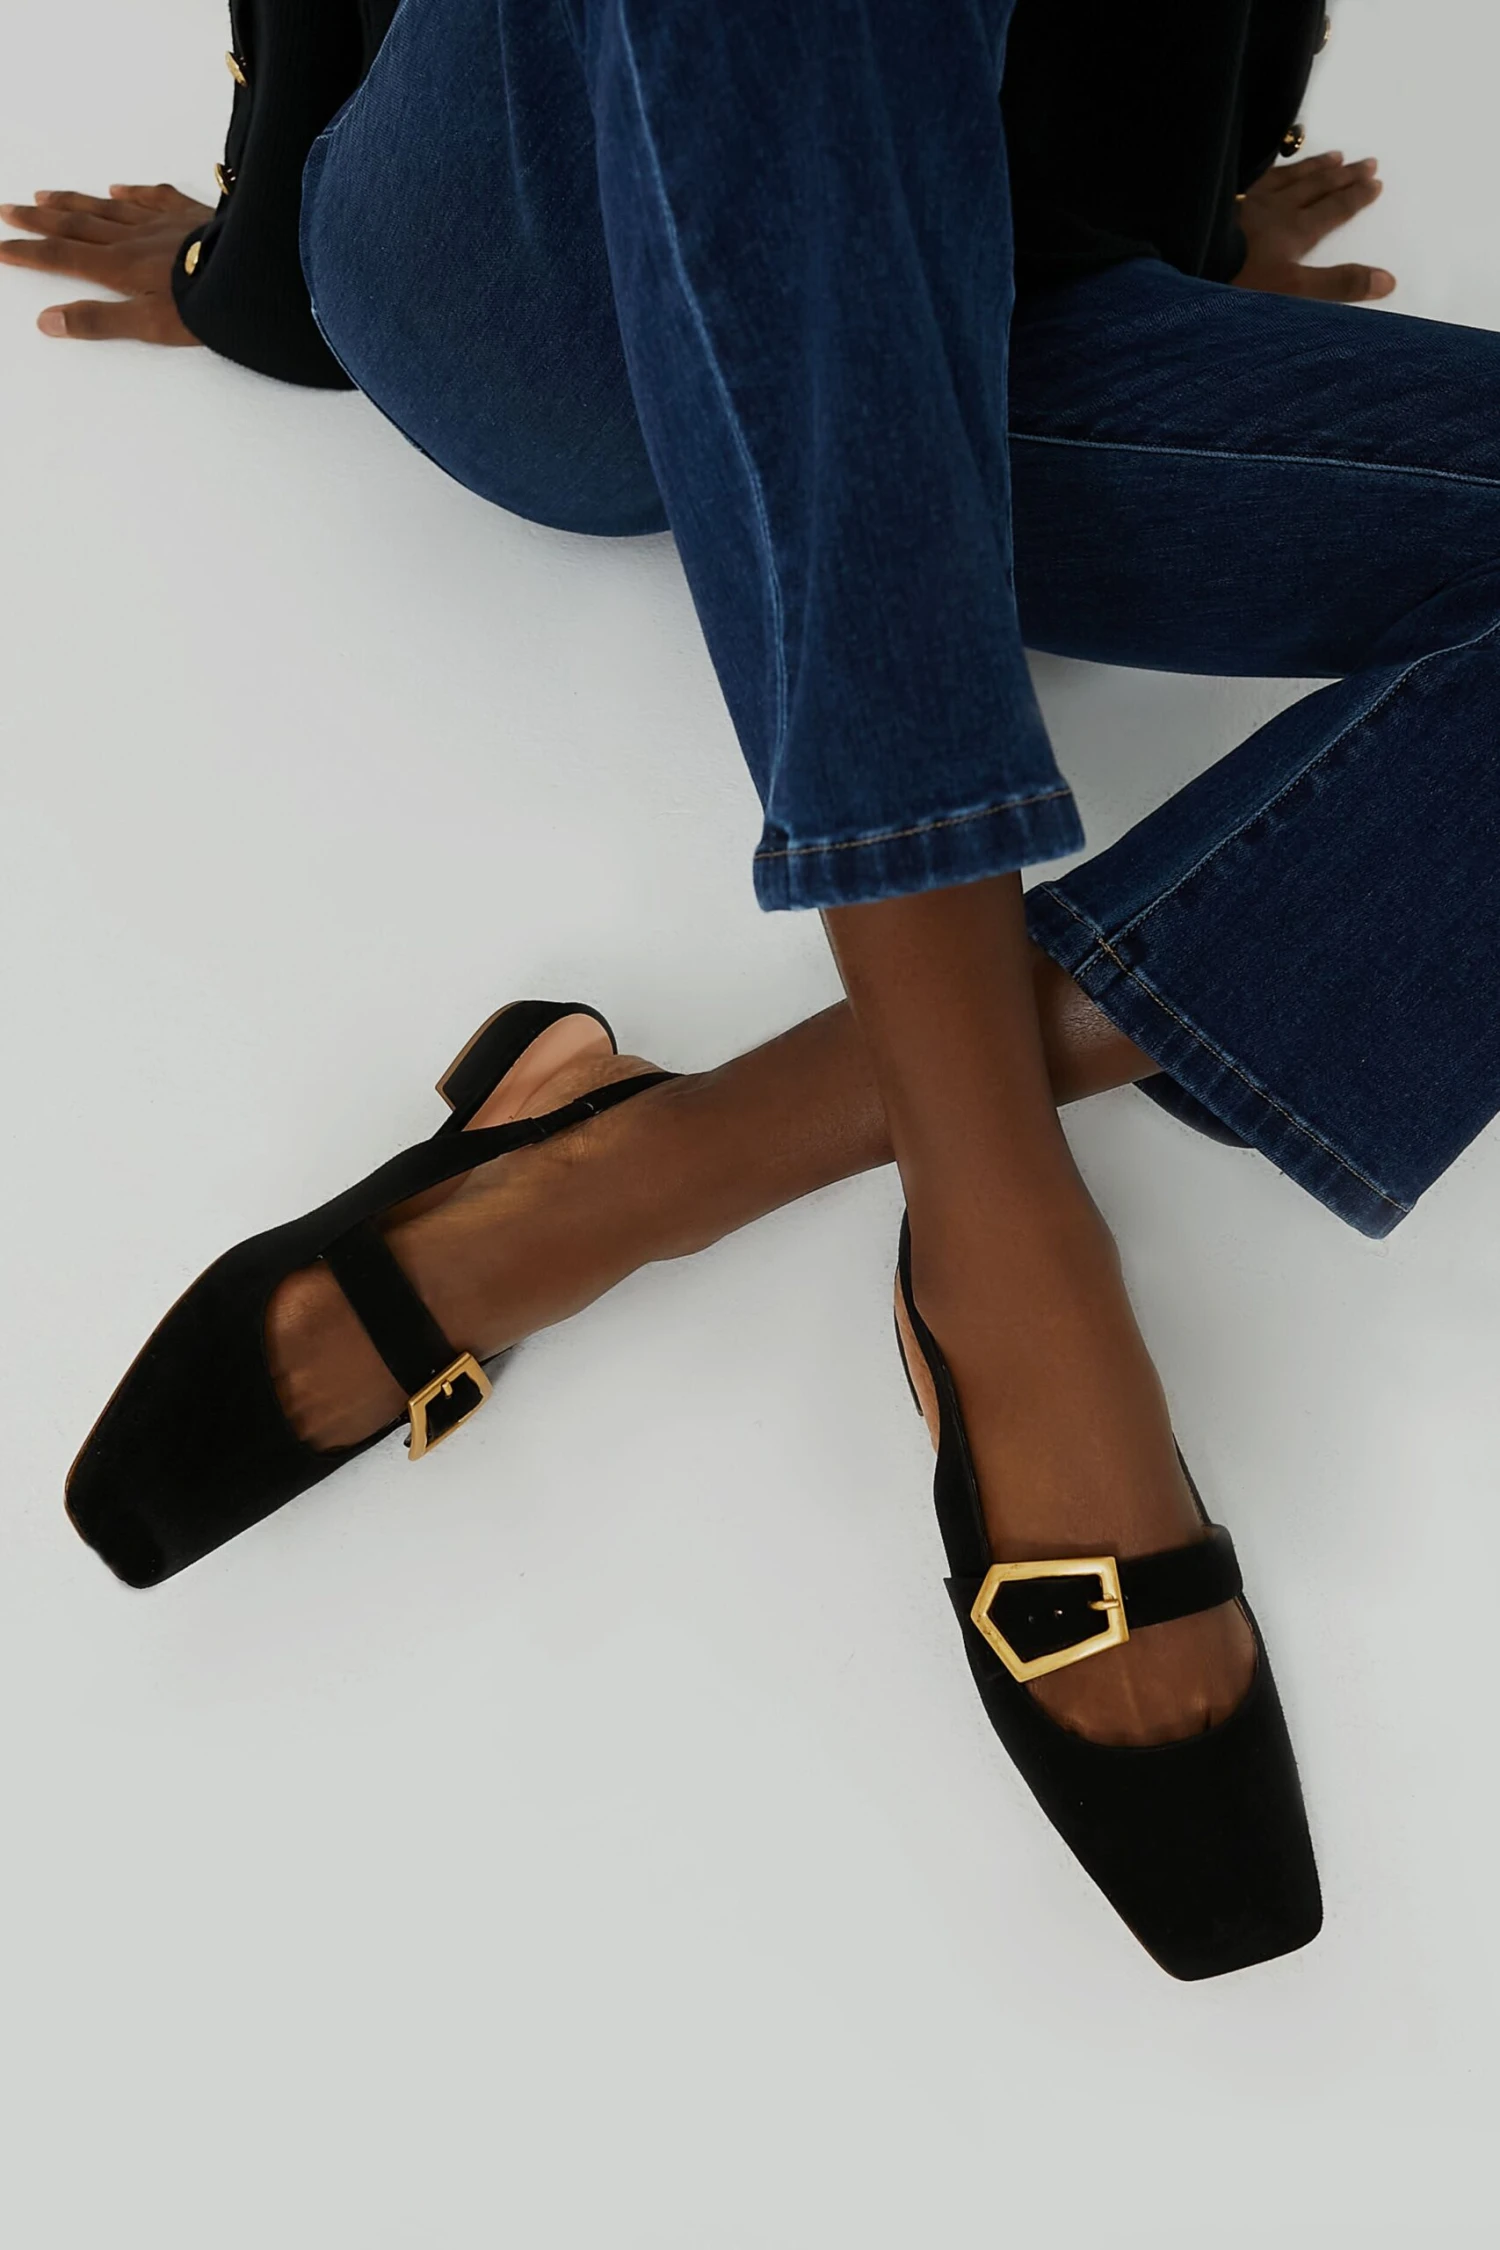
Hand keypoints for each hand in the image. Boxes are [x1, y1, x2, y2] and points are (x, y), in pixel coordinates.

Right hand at [0, 181, 213, 342]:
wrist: (253, 277)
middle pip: (76, 224)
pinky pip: (153, 197)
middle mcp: (133, 237)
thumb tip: (47, 321)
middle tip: (8, 210)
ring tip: (45, 194)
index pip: (62, 256)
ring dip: (74, 201)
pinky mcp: (190, 215)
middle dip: (39, 218)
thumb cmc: (204, 306)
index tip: (1, 245)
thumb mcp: (148, 325)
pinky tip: (120, 187)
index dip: (29, 252)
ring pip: (107, 207)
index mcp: (119, 265)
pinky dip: (132, 192)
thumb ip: (99, 321)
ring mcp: (161, 222)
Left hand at [1232, 150, 1394, 303]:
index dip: (1356, 197)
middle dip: (1344, 175)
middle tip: (1367, 160)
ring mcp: (1246, 200)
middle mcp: (1275, 208)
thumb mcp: (1292, 291)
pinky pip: (1254, 175)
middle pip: (1316, 187)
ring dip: (1313, 166)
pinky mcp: (1221, 199)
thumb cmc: (1236, 282)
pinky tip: (1270, 162)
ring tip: (1333, 154)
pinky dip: (1270, 165)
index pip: (1334, 210)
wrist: (1182, 260)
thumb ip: (1337, 287)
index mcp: (1294, 231)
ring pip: (1288, 176)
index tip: (1376, 182)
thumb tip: (1387, 281)